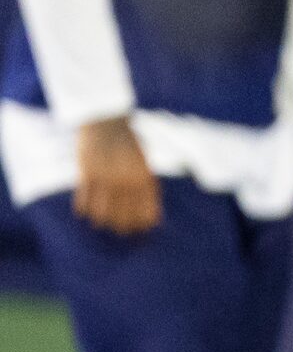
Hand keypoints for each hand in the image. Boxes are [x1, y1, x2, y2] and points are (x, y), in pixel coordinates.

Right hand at [71, 117, 160, 235]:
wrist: (107, 120)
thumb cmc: (128, 140)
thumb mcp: (143, 161)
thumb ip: (145, 182)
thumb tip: (148, 207)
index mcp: (144, 177)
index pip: (145, 209)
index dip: (143, 223)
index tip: (141, 231)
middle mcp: (126, 180)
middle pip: (124, 215)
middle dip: (123, 227)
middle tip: (120, 232)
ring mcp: (106, 178)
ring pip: (102, 211)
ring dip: (102, 221)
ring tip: (101, 224)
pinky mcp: (87, 173)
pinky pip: (84, 200)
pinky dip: (84, 209)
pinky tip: (84, 213)